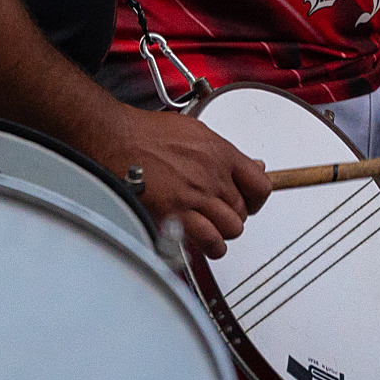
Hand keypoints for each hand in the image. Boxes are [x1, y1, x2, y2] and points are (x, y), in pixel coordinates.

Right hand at [95, 105, 270, 258]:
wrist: (118, 138)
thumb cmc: (149, 133)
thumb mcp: (197, 132)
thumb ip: (228, 153)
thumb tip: (254, 165)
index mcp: (222, 153)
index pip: (261, 185)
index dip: (257, 200)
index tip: (248, 202)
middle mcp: (214, 175)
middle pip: (244, 211)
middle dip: (233, 216)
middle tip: (219, 214)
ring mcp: (196, 195)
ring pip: (232, 229)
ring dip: (223, 233)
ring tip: (212, 229)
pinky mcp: (177, 213)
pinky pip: (210, 240)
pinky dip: (212, 247)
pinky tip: (204, 243)